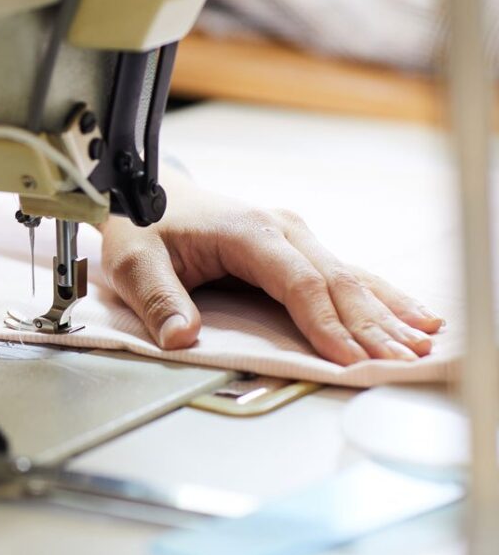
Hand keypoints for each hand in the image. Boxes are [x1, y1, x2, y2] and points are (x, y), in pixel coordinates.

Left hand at [100, 166, 443, 364]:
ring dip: (385, 313)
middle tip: (400, 361)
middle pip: (336, 281)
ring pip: (350, 277)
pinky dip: (380, 297)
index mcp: (247, 230)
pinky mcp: (298, 249)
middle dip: (371, 325)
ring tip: (421, 343)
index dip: (326, 323)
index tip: (348, 359)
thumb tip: (182, 338)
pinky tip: (414, 316)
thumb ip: (158, 300)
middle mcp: (282, 229)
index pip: (299, 282)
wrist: (147, 193)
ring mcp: (295, 236)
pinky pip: (346, 275)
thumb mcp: (134, 262)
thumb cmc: (144, 225)